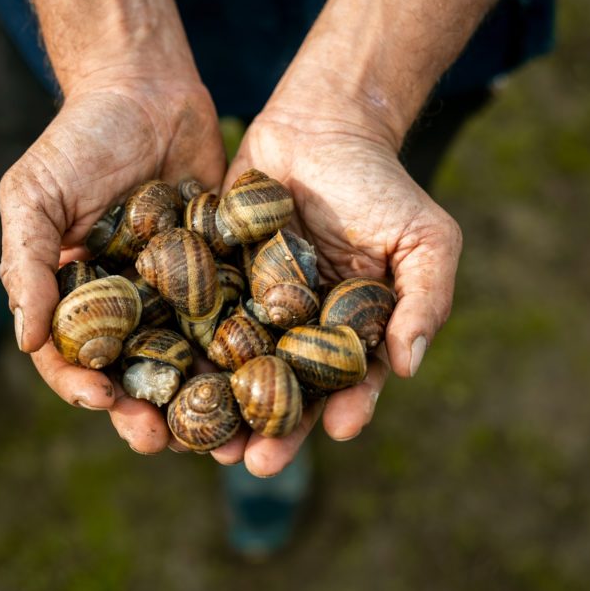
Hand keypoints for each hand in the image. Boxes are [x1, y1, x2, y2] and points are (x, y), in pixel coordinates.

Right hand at [0, 74, 225, 452]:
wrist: (147, 90)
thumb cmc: (79, 141)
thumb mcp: (35, 197)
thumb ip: (25, 265)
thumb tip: (23, 341)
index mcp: (74, 300)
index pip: (70, 358)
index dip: (81, 387)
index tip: (101, 401)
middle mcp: (125, 309)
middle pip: (132, 378)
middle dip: (143, 414)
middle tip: (160, 441)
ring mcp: (175, 298)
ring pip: (186, 365)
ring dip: (196, 405)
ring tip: (214, 438)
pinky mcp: (221, 279)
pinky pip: (232, 325)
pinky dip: (243, 357)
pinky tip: (257, 382)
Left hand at [207, 103, 462, 476]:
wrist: (319, 126)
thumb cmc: (380, 184)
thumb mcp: (424, 238)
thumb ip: (424, 299)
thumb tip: (408, 367)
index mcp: (347, 334)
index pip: (347, 384)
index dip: (345, 409)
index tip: (339, 430)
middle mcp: (295, 332)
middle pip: (284, 393)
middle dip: (272, 431)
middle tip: (255, 464)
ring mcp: (249, 311)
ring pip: (233, 372)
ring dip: (221, 411)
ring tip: (205, 446)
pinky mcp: (208, 285)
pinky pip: (193, 324)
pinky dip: (180, 354)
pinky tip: (166, 382)